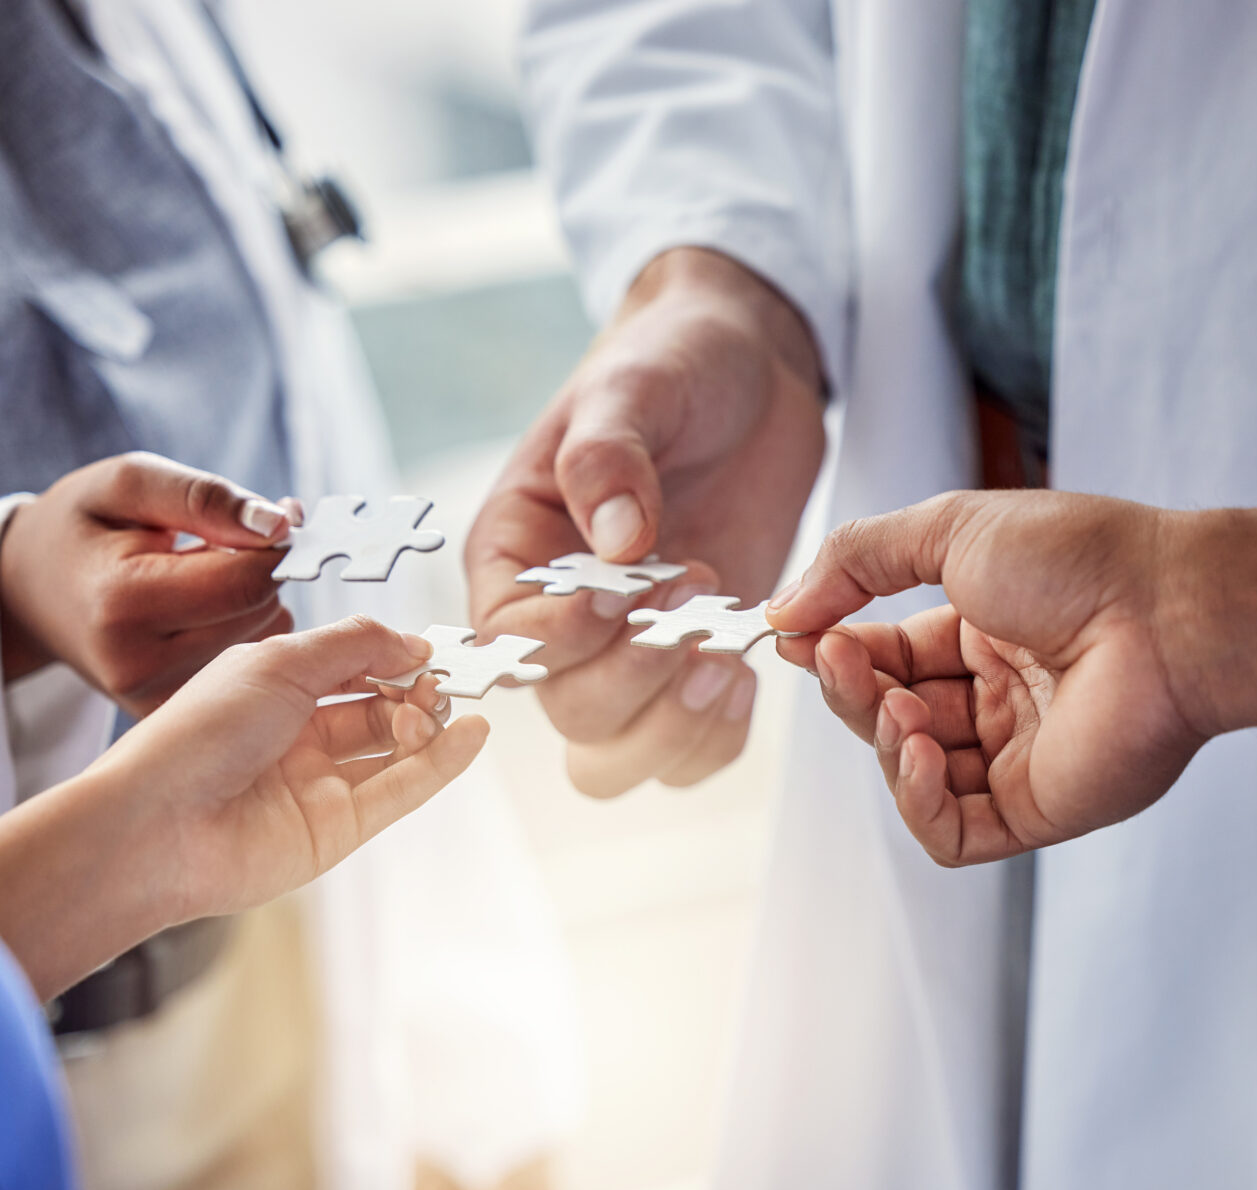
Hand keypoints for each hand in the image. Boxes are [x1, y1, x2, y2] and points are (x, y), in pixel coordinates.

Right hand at [0, 452, 303, 716]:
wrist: (25, 591)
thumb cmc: (80, 526)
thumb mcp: (128, 484)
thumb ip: (202, 497)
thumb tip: (279, 523)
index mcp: (124, 603)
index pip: (245, 582)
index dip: (277, 545)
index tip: (279, 517)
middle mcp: (138, 664)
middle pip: (259, 613)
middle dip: (261, 569)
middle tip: (226, 541)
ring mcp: (152, 697)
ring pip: (262, 642)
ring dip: (252, 602)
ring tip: (200, 576)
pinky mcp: (165, 712)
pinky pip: (244, 667)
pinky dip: (239, 632)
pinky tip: (200, 611)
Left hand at [0, 618, 487, 997]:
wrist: (158, 825)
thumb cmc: (198, 734)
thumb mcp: (280, 662)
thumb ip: (356, 644)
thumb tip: (414, 644)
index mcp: (273, 687)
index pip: (351, 664)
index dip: (392, 654)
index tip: (432, 648)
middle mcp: (297, 736)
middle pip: (378, 707)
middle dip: (414, 690)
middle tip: (439, 682)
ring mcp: (318, 785)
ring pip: (394, 749)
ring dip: (429, 723)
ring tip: (448, 705)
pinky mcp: (337, 830)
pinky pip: (401, 791)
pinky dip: (441, 763)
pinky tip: (470, 734)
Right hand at [466, 248, 826, 795]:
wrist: (749, 370)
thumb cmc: (671, 366)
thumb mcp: (632, 387)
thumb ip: (608, 455)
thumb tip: (618, 540)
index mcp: (514, 556)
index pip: (506, 640)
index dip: (560, 638)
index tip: (626, 594)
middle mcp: (560, 620)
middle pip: (568, 713)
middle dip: (634, 679)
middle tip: (695, 599)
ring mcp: (629, 654)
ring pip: (619, 757)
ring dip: (673, 727)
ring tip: (724, 657)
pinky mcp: (695, 666)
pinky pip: (690, 753)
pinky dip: (717, 735)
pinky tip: (745, 671)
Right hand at [767, 490, 1212, 865]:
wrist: (1167, 609)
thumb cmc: (1077, 558)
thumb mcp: (947, 529)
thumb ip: (856, 560)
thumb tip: (783, 609)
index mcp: (982, 630)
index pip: (884, 653)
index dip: (834, 649)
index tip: (789, 634)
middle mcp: (998, 695)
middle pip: (888, 714)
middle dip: (850, 690)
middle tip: (838, 659)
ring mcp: (1018, 756)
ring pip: (911, 775)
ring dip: (883, 741)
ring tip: (899, 707)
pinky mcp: (1038, 809)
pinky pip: (950, 833)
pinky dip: (917, 800)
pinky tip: (920, 754)